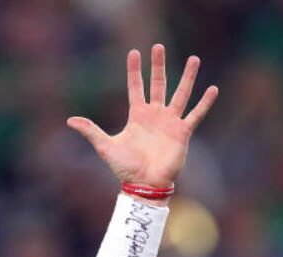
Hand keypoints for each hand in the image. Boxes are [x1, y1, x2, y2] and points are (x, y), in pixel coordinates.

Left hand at [67, 45, 217, 188]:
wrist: (144, 185)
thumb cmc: (125, 168)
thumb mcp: (105, 146)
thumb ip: (91, 131)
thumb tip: (70, 120)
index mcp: (137, 116)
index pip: (136, 87)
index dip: (134, 70)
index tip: (134, 52)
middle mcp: (155, 115)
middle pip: (159, 84)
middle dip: (158, 65)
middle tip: (158, 46)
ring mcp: (170, 122)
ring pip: (180, 94)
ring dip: (187, 77)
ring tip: (194, 58)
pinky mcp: (182, 132)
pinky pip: (196, 114)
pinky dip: (204, 103)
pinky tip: (213, 89)